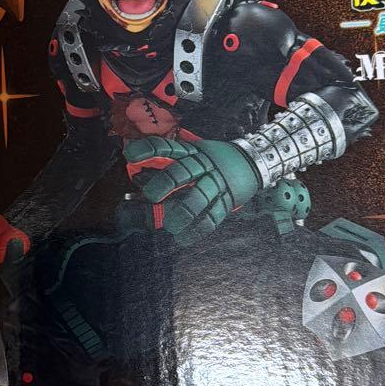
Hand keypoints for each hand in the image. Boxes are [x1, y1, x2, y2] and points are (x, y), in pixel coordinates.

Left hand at [123, 136, 259, 245]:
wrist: (254, 160)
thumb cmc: (216, 159)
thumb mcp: (197, 152)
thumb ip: (174, 163)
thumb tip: (141, 176)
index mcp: (192, 151)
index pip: (167, 147)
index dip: (148, 149)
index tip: (130, 156)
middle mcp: (204, 164)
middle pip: (183, 170)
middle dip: (166, 182)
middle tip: (151, 196)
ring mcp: (217, 181)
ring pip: (200, 195)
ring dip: (184, 212)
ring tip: (171, 227)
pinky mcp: (228, 199)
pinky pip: (214, 215)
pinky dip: (199, 228)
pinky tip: (185, 238)